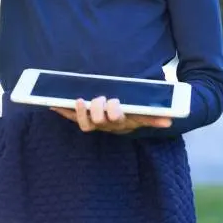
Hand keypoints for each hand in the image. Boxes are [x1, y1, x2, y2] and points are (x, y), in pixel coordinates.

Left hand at [51, 97, 171, 134]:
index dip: (114, 112)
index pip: (116, 119)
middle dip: (97, 109)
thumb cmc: (133, 113)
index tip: (115, 102)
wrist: (124, 122)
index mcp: (121, 122)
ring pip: (84, 124)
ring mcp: (95, 124)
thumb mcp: (145, 114)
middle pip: (98, 121)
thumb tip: (170, 121)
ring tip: (78, 100)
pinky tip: (51, 103)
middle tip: (98, 97)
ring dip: (79, 113)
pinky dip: (61, 111)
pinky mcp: (83, 120)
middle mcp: (106, 125)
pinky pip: (71, 118)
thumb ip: (155, 117)